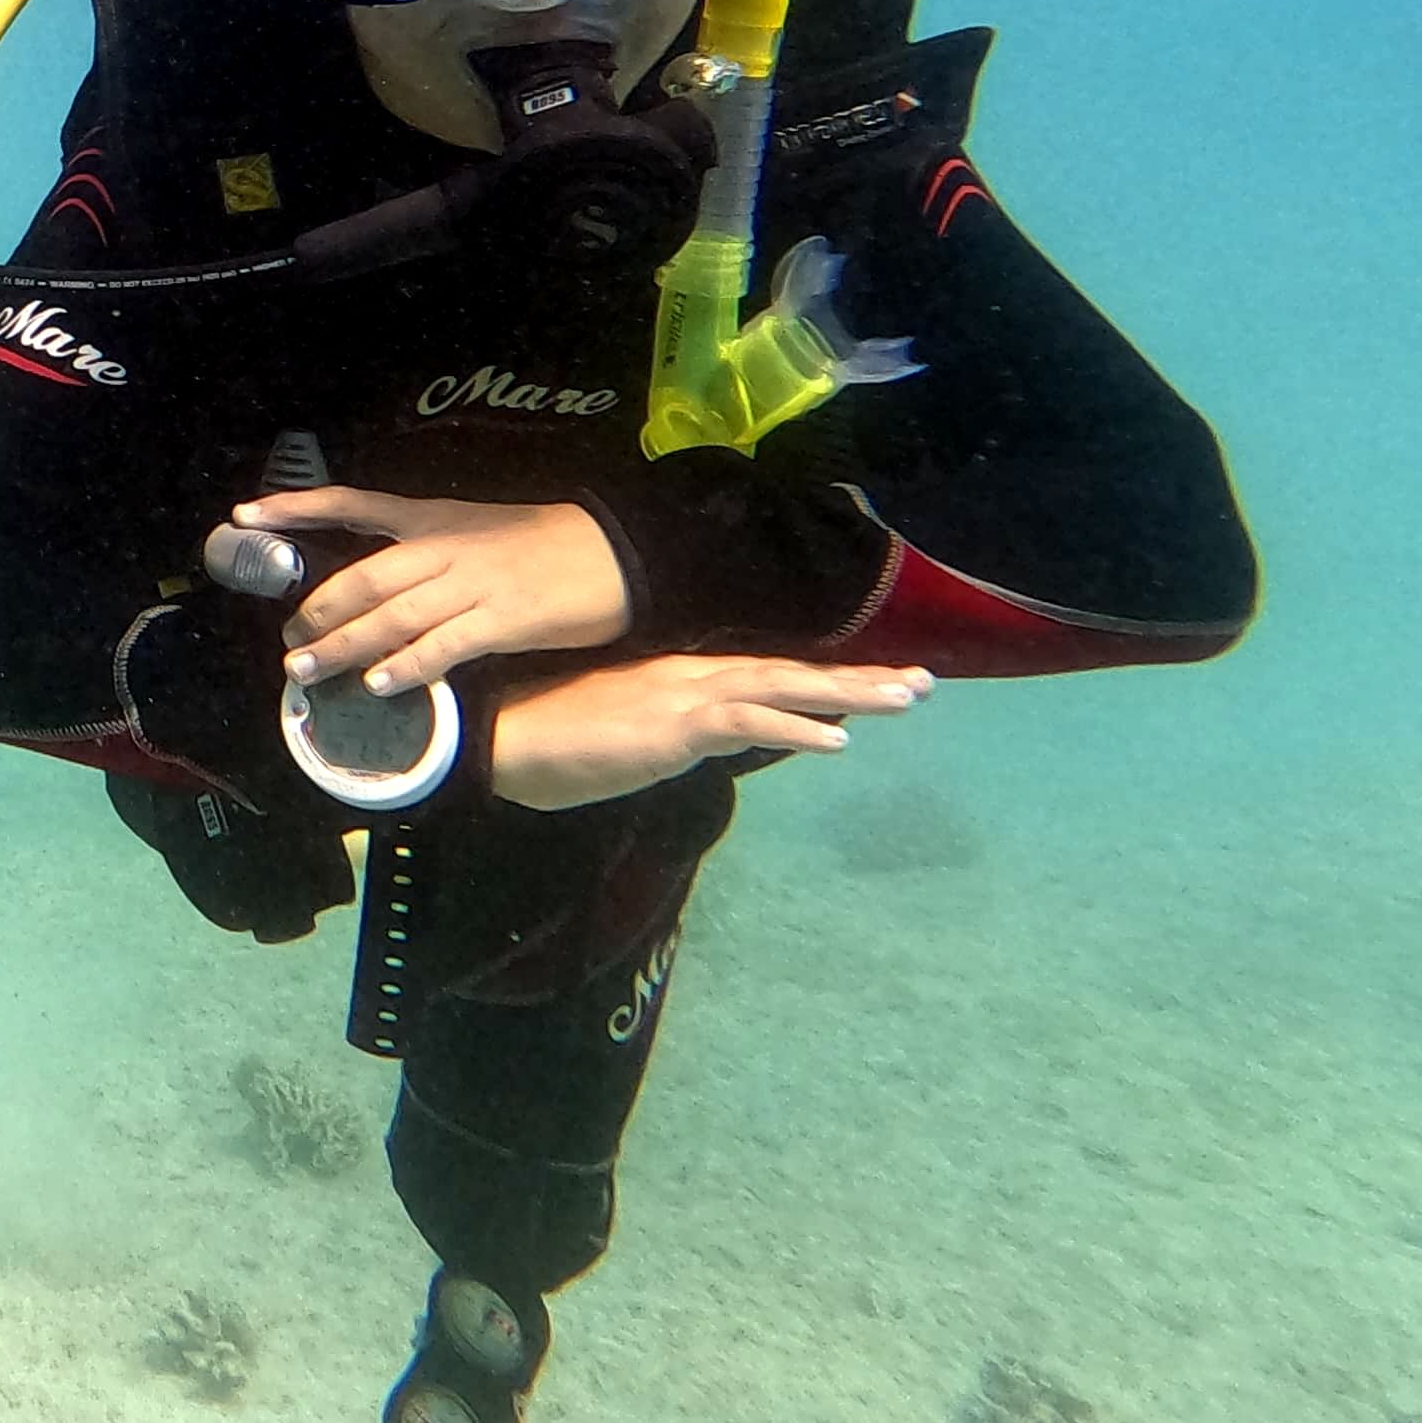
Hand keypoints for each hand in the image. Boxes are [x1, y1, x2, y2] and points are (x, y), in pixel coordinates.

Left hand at [240, 489, 633, 691]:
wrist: (615, 552)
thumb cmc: (543, 544)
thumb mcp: (474, 530)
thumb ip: (424, 552)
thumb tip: (373, 585)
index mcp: (434, 518)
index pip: (352, 504)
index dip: (296, 508)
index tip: (245, 515)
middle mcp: (444, 547)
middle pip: (363, 575)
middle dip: (317, 609)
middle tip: (286, 642)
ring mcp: (472, 584)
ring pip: (392, 614)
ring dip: (344, 645)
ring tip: (307, 669)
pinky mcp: (503, 620)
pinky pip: (445, 645)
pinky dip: (408, 666)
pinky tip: (378, 685)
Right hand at [479, 654, 929, 811]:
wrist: (498, 735)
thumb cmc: (549, 740)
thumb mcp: (626, 737)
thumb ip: (671, 736)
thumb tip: (705, 747)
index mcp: (680, 679)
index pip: (766, 677)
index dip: (823, 679)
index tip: (877, 682)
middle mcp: (692, 677)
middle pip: (791, 675)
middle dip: (860, 680)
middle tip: (923, 685)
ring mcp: (684, 696)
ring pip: (783, 689)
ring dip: (849, 694)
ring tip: (906, 698)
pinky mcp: (672, 725)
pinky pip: (745, 724)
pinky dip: (794, 729)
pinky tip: (838, 740)